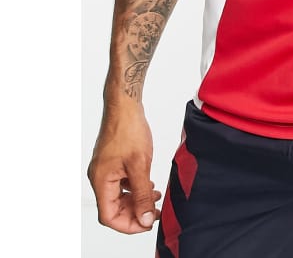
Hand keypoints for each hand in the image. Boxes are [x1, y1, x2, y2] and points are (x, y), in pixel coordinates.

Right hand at [87, 103, 161, 233]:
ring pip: (119, 195)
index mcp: (101, 181)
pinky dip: (134, 187)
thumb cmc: (128, 129)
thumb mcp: (140, 165)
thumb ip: (142, 194)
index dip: (128, 224)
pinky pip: (121, 183)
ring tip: (155, 197)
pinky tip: (149, 183)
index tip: (147, 223)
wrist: (125, 105)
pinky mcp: (112, 162)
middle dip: (135, 212)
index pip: (109, 216)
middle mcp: (99, 177)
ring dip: (137, 199)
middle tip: (154, 212)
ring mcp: (105, 169)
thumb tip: (145, 218)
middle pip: (113, 208)